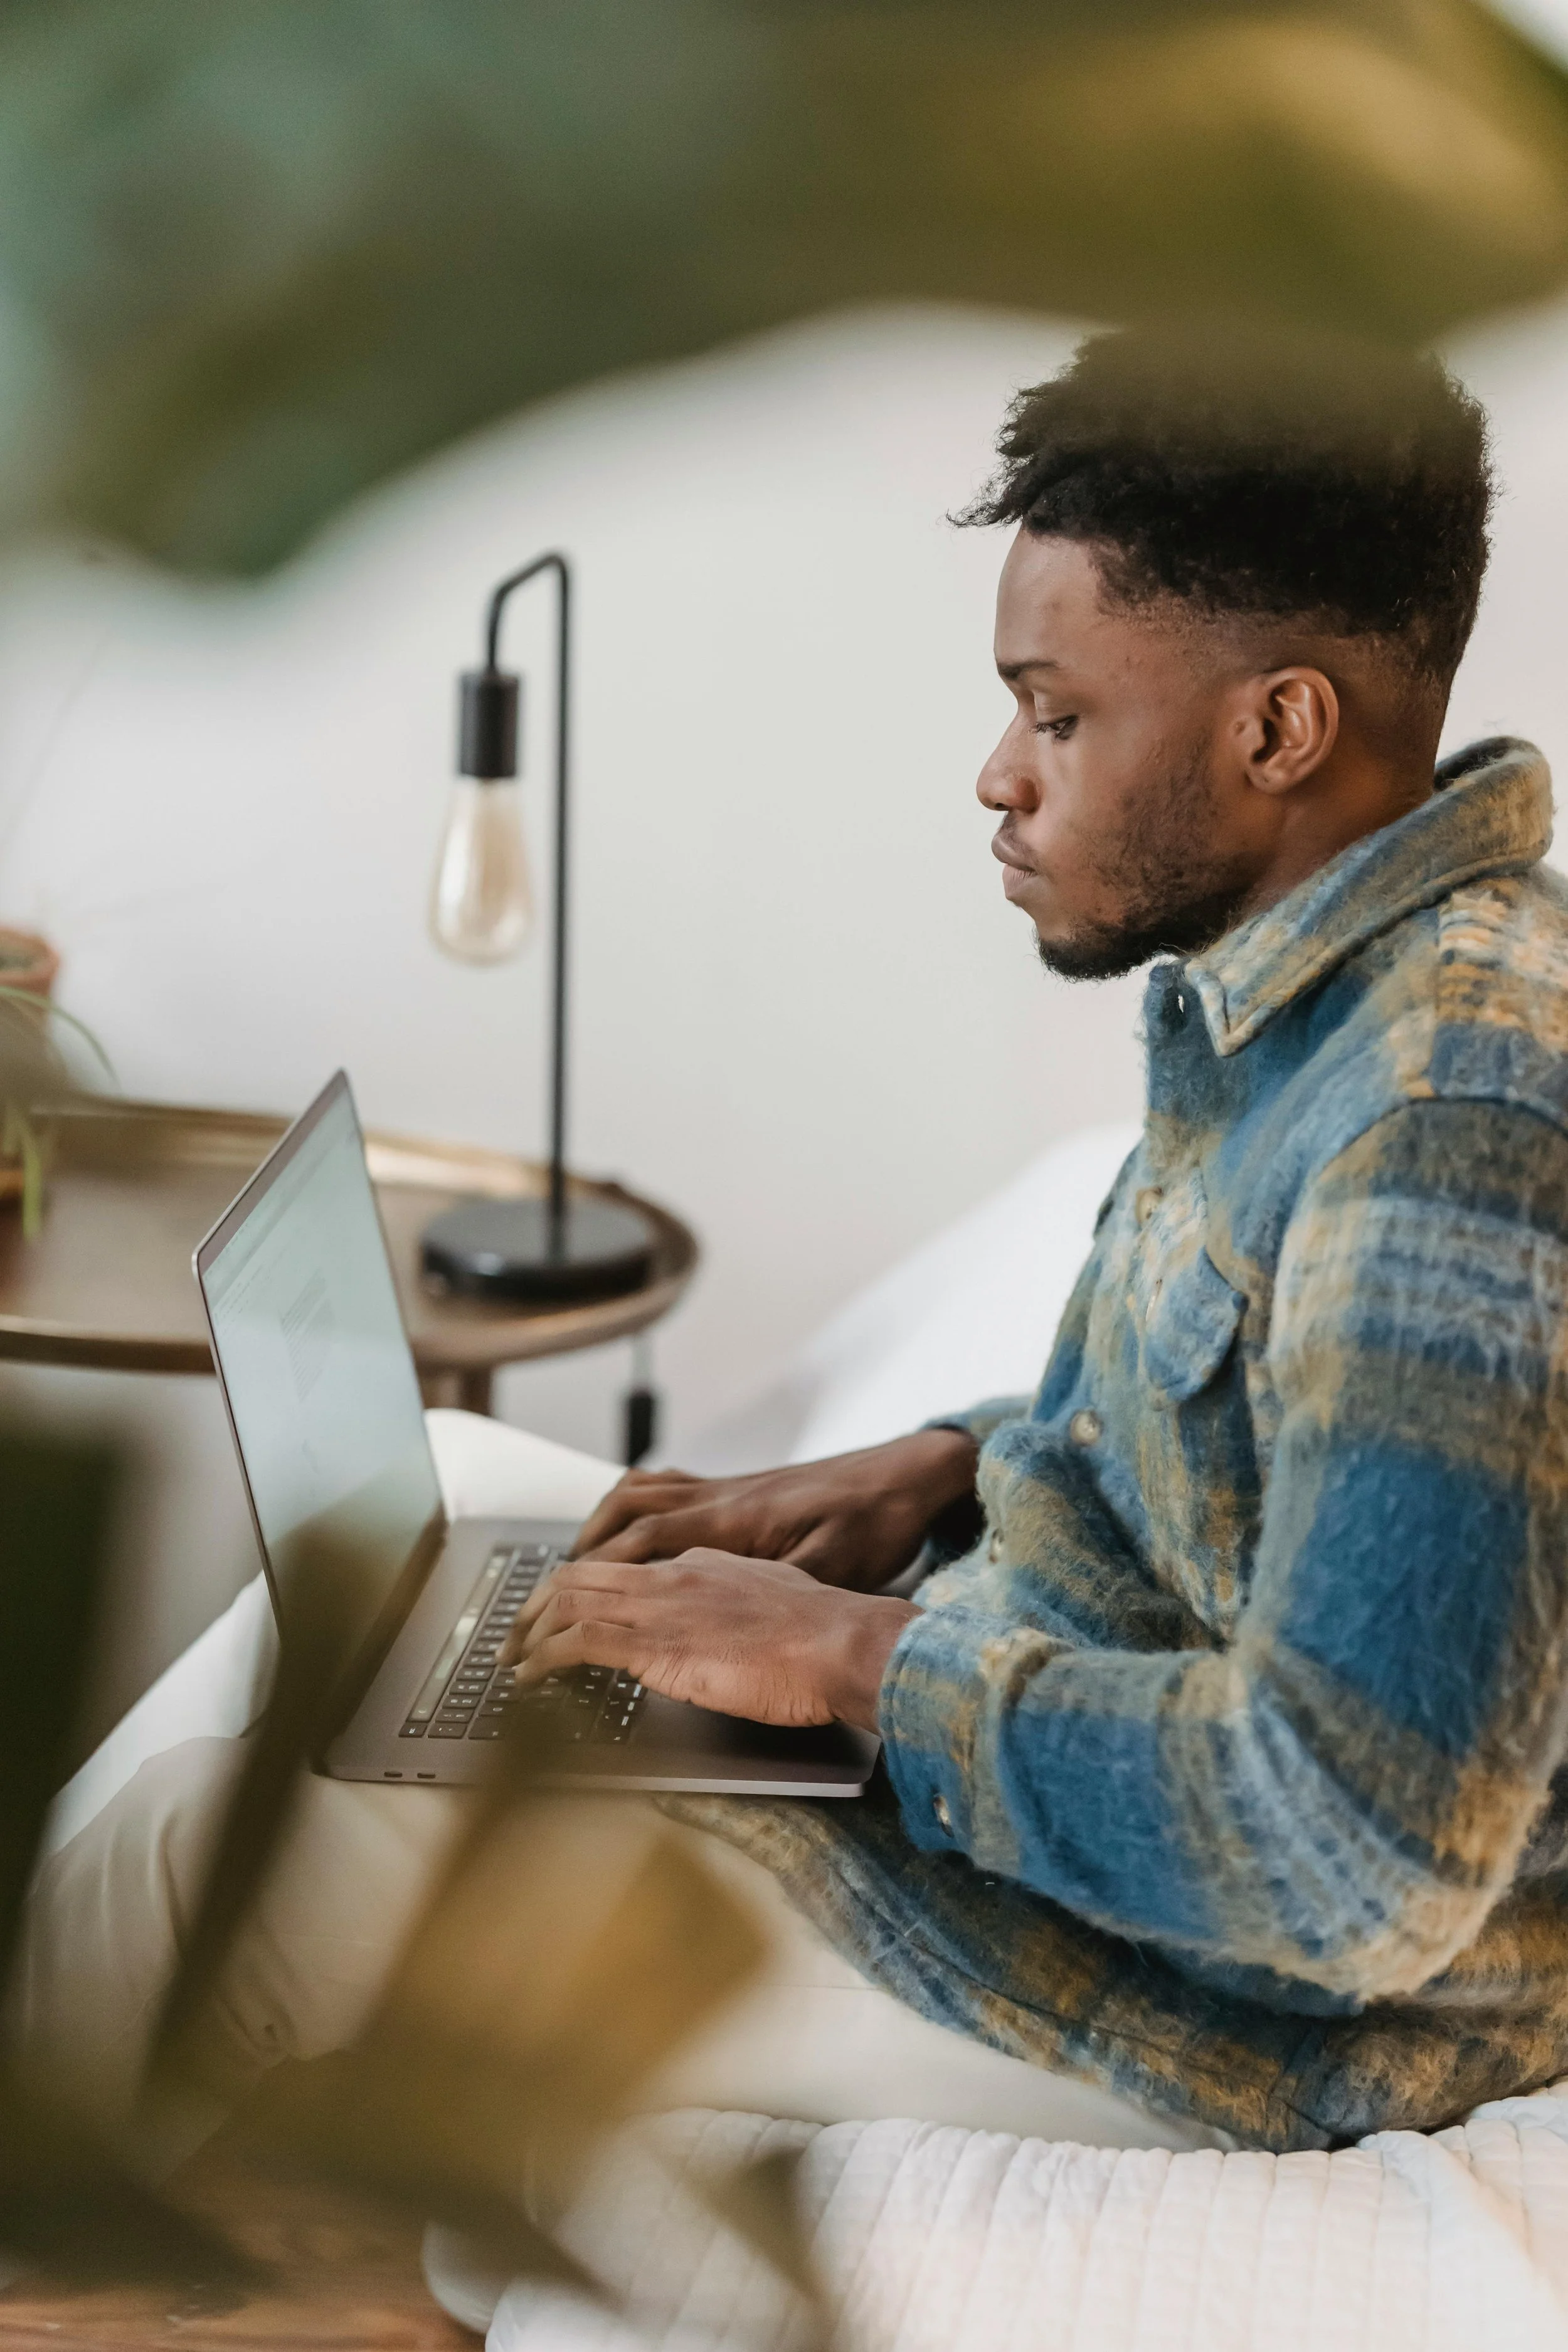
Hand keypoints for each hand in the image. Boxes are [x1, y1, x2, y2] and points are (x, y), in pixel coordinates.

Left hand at [500, 1549, 917, 1730]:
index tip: (565, 1613)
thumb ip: (739, 1603)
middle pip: (581, 1575)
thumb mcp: (773, 1600)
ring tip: (511, 1661)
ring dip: (529, 1632)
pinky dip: (542, 1659)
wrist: (843, 1642)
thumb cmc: (825, 1633)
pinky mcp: (657, 1644)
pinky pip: (577, 1643)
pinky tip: (528, 1680)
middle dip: (537, 1606)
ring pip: (569, 1602)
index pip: (623, 1567)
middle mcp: (673, 1575)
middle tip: (515, 1635)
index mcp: (701, 1564)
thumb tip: (725, 1624)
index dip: (583, 1588)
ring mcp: (662, 1607)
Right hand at [566, 1429, 979, 1591]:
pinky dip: (633, 1507)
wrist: (903, 1477)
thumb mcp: (835, 1567)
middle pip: (626, 1517)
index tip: (561, 1607)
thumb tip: (738, 1622)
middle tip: (547, 1598)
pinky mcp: (737, 1490)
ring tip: (573, 1564)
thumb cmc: (874, 1522)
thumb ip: (782, 1589)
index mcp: (733, 1520)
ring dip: (600, 1526)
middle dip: (580, 1557)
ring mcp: (725, 1489)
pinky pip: (666, 1488)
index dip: (598, 1574)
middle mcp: (719, 1497)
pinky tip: (630, 1531)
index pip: (643, 1543)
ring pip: (638, 1495)